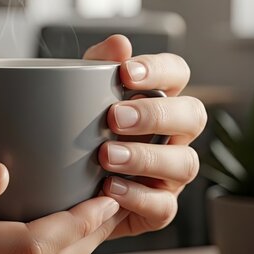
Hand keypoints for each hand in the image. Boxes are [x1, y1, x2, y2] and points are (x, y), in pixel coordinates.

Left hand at [84, 35, 206, 238]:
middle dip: (156, 115)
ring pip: (185, 163)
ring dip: (146, 157)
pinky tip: (109, 189)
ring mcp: (171, 175)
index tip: (127, 73)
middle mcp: (174, 135)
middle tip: (115, 117)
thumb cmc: (77, 136)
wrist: (59, 191)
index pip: (177, 73)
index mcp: (159, 100)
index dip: (160, 70)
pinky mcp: (159, 209)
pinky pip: (164, 206)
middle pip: (194, 116)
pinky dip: (138, 197)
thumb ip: (96, 69)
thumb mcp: (78, 99)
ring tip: (107, 156)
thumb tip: (119, 44)